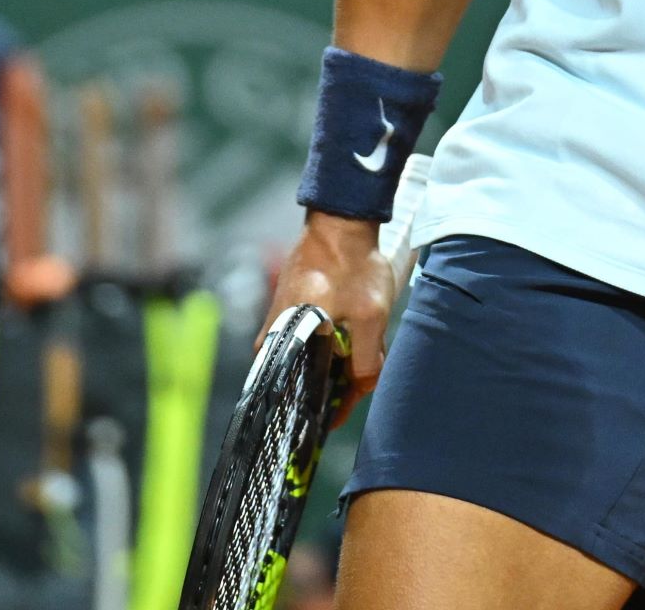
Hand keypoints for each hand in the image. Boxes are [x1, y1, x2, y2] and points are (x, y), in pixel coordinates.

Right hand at [264, 212, 394, 423]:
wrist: (340, 222)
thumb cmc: (353, 266)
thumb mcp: (371, 316)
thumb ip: (367, 360)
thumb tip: (361, 388)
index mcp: (286, 343)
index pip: (303, 393)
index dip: (328, 409)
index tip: (338, 421)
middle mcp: (273, 337)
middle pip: (305, 376)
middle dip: (335, 383)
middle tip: (358, 383)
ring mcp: (278, 322)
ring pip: (309, 357)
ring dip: (336, 362)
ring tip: (360, 357)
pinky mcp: (286, 310)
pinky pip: (308, 339)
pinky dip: (330, 344)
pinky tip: (351, 340)